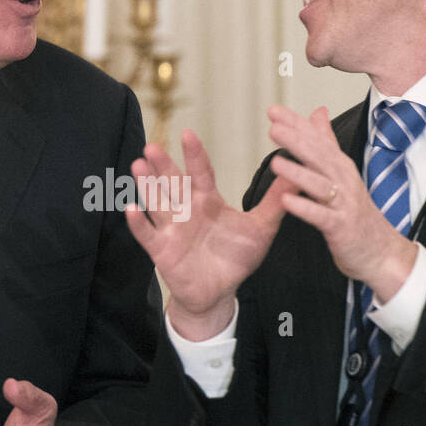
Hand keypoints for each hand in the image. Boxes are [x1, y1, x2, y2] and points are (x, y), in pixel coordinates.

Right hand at [125, 130, 294, 339]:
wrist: (219, 292)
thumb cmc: (237, 257)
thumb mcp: (261, 228)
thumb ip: (274, 201)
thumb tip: (296, 173)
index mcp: (208, 200)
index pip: (200, 172)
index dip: (194, 154)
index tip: (188, 133)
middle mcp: (186, 210)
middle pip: (172, 183)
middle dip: (162, 165)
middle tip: (151, 146)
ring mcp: (171, 229)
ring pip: (156, 202)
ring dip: (146, 186)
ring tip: (137, 166)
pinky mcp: (161, 250)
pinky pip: (147, 234)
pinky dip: (137, 223)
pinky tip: (129, 208)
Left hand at [266, 105, 416, 300]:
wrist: (383, 252)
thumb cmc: (357, 213)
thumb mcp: (342, 172)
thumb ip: (327, 143)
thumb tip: (318, 112)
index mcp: (340, 167)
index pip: (317, 139)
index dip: (296, 124)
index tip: (274, 110)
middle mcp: (343, 181)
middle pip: (319, 156)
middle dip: (297, 141)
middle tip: (274, 127)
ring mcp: (344, 204)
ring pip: (320, 184)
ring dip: (298, 173)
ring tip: (275, 162)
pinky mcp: (341, 227)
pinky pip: (321, 216)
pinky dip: (305, 208)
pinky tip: (286, 201)